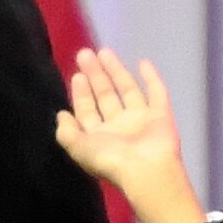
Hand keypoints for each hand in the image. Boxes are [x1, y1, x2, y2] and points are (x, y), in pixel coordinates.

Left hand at [54, 48, 205, 222]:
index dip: (81, 93)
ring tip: (105, 51)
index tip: (77, 74)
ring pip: (127, 90)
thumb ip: (66, 132)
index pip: (88, 110)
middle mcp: (120, 127)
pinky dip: (152, 78)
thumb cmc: (110, 160)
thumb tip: (61, 115)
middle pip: (105, 96)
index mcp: (100, 136)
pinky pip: (157, 92)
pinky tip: (143, 62)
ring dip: (116, 71)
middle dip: (95, 76)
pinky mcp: (161, 116)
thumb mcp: (78, 148)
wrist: (146, 170)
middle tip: (85, 54)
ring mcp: (141, 120)